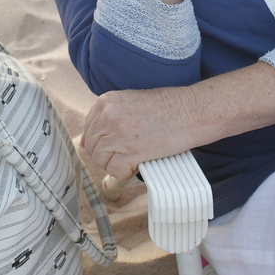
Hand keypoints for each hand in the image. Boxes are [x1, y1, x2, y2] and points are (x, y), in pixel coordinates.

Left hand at [81, 86, 203, 180]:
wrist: (191, 111)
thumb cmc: (166, 108)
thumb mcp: (130, 105)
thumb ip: (107, 120)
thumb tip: (84, 142)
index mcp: (105, 101)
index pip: (89, 129)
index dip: (102, 142)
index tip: (117, 145)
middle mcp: (107, 115)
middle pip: (92, 146)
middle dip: (107, 155)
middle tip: (128, 154)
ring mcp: (117, 133)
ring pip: (101, 160)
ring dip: (116, 164)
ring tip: (135, 157)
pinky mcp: (129, 150)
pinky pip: (115, 171)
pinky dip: (126, 173)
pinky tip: (140, 163)